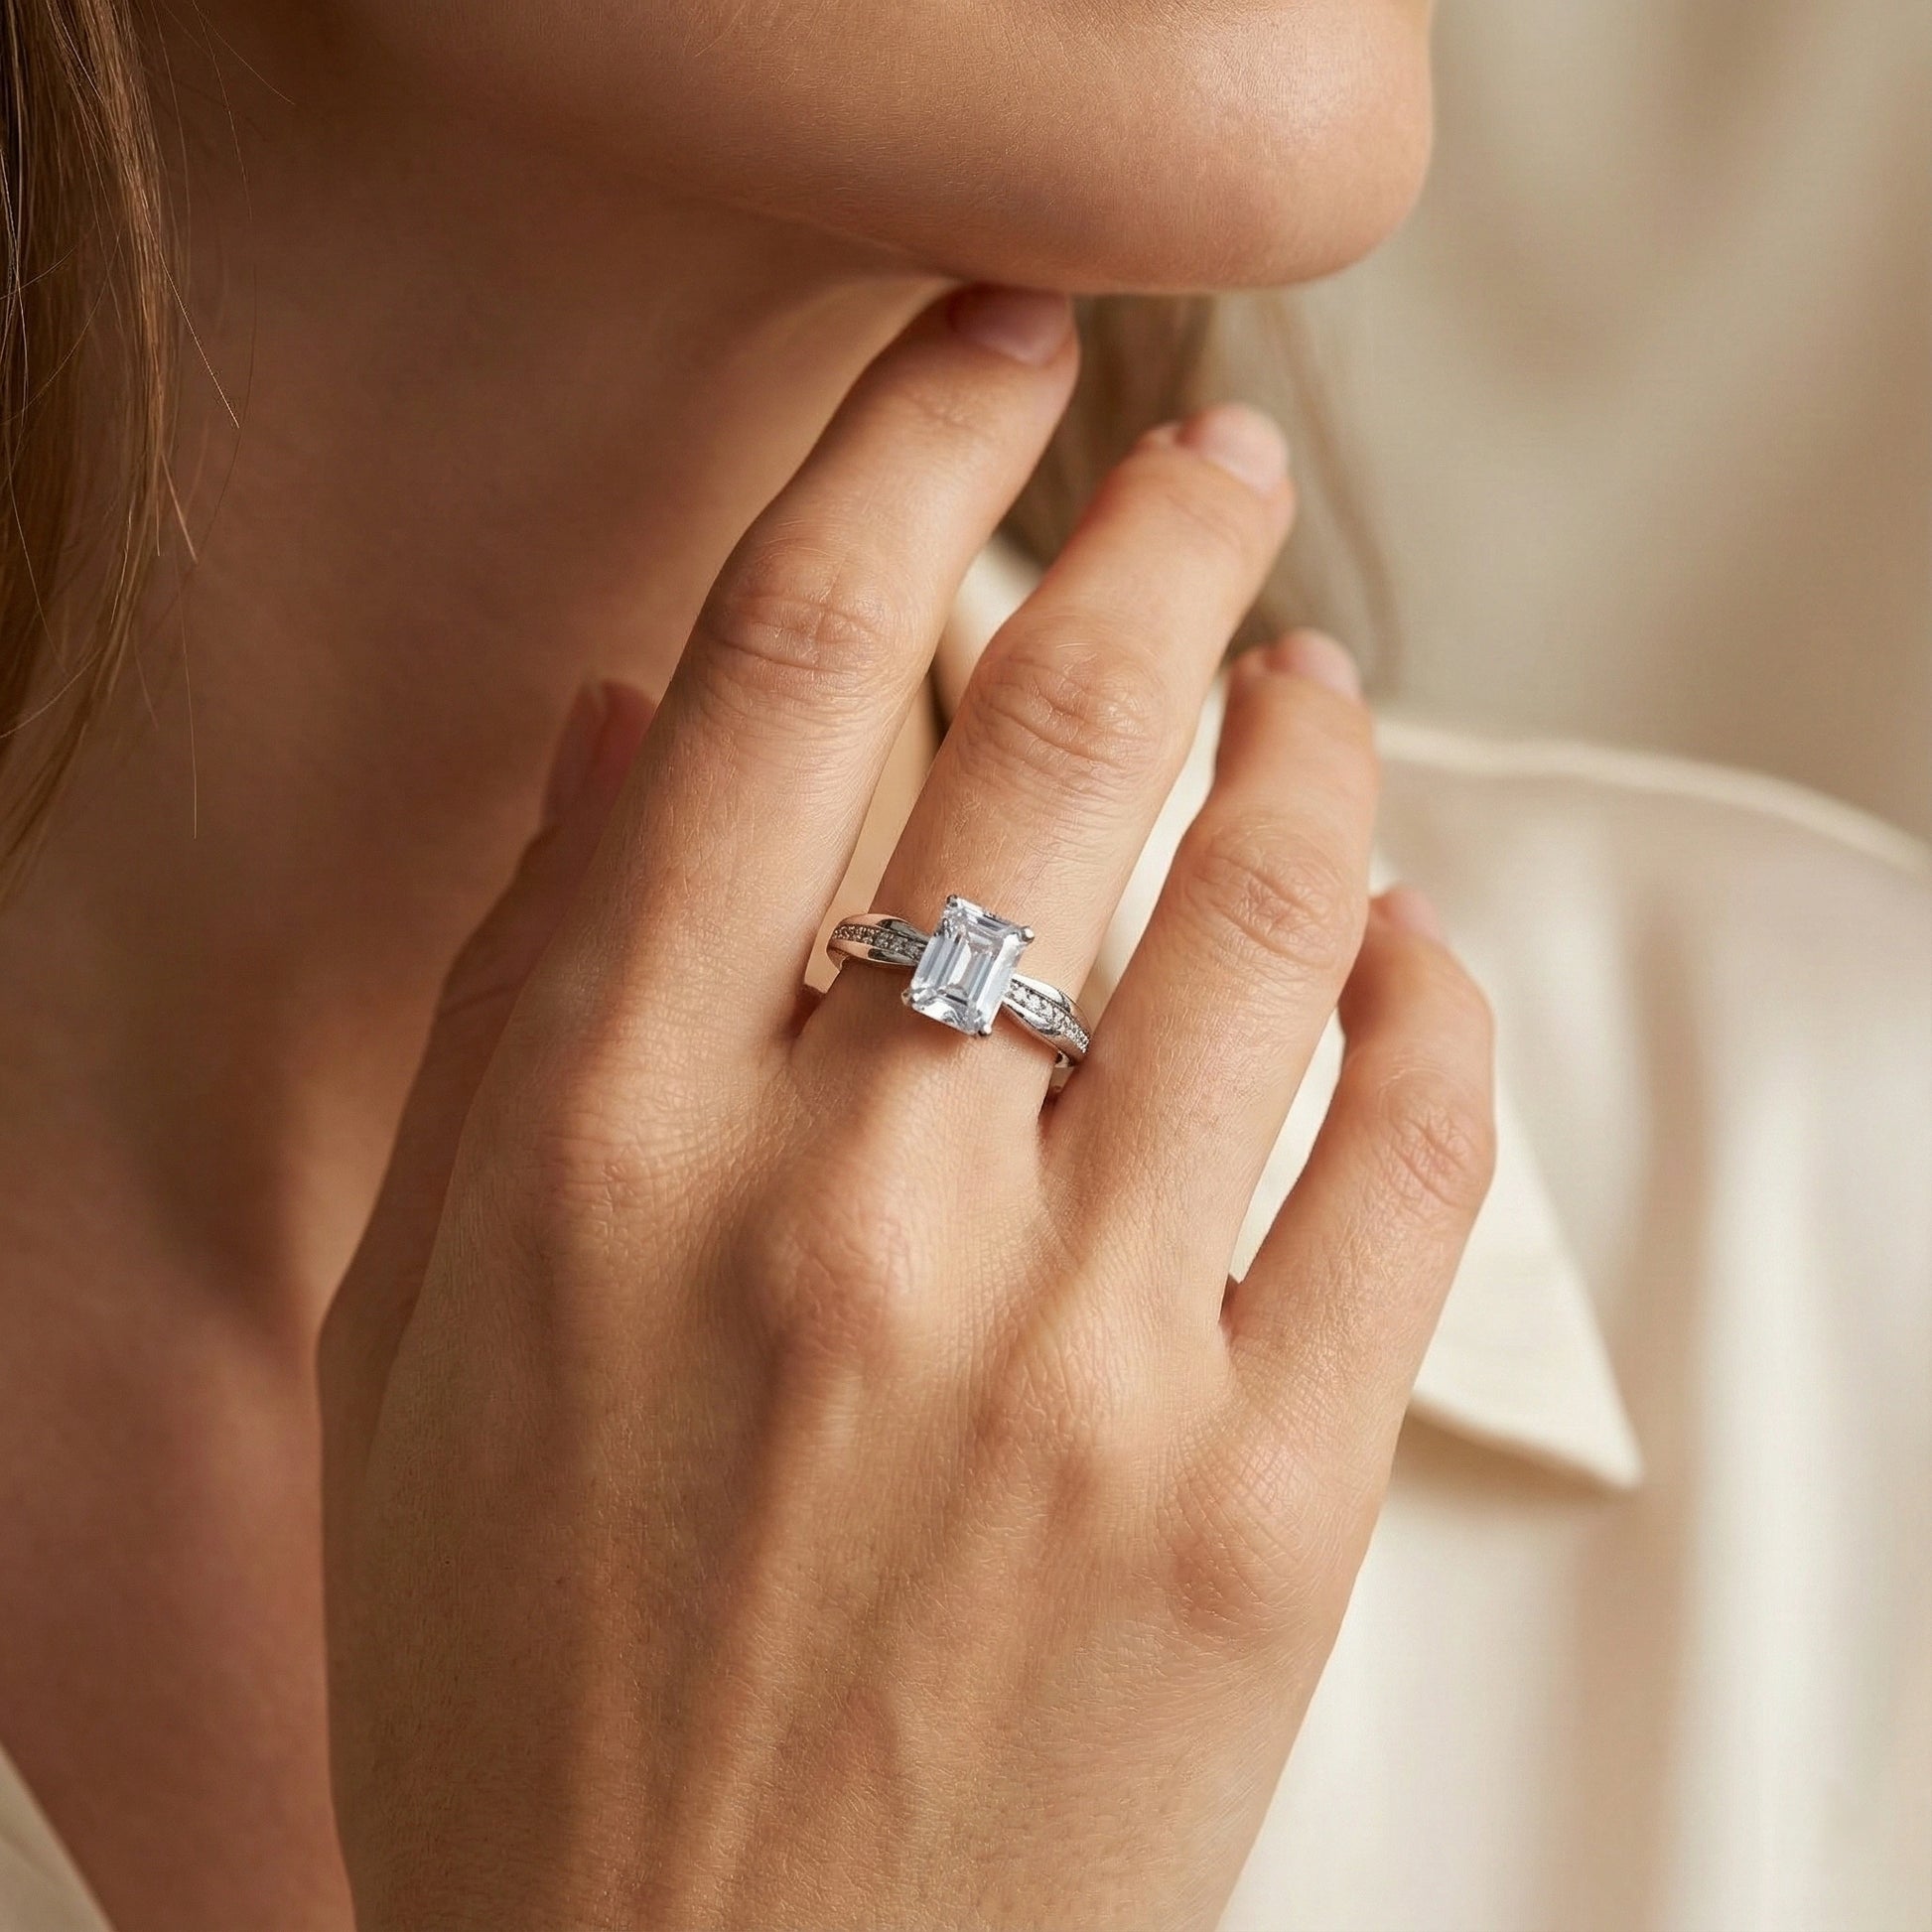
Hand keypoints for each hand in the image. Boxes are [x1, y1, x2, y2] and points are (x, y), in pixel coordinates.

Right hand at [318, 284, 1496, 1930]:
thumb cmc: (531, 1675)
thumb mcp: (430, 1322)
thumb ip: (522, 996)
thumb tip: (624, 731)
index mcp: (608, 1141)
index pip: (785, 672)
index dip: (905, 449)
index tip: (991, 350)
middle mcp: (847, 1208)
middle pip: (1059, 741)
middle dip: (1163, 543)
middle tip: (1220, 464)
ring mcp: (1079, 1354)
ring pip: (1266, 914)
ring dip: (1314, 749)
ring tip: (1318, 680)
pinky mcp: (1260, 1498)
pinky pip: (1404, 1159)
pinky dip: (1423, 1005)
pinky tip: (1392, 946)